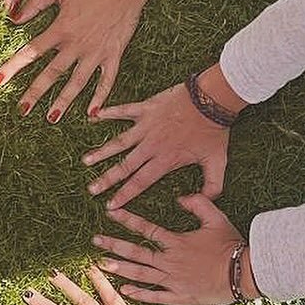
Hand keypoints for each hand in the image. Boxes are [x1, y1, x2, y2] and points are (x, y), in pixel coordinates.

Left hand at [0, 0, 147, 120]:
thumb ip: (35, 2)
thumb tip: (13, 19)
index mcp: (61, 29)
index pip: (31, 52)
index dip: (13, 67)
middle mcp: (77, 44)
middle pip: (52, 73)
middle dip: (35, 92)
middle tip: (22, 109)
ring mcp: (95, 52)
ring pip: (78, 82)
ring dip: (64, 101)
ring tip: (51, 117)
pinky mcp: (113, 55)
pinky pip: (107, 80)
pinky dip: (100, 97)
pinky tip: (92, 113)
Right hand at [84, 81, 230, 209]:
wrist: (214, 99)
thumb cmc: (215, 130)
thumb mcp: (218, 161)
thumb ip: (213, 185)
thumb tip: (201, 200)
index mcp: (165, 160)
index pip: (141, 182)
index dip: (125, 194)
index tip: (111, 205)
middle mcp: (151, 145)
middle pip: (124, 166)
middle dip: (106, 179)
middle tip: (92, 189)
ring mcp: (146, 126)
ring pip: (119, 142)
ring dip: (102, 152)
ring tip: (86, 160)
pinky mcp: (146, 108)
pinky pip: (123, 110)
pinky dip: (108, 113)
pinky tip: (93, 117)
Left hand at [93, 196, 255, 304]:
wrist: (245, 273)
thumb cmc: (232, 245)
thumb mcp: (217, 218)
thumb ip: (198, 203)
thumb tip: (180, 196)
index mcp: (177, 242)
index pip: (147, 228)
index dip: (128, 219)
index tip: (111, 212)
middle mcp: (170, 261)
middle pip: (136, 252)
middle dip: (114, 245)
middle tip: (95, 241)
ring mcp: (173, 280)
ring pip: (140, 274)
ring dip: (120, 269)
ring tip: (102, 264)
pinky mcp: (180, 296)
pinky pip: (155, 296)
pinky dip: (139, 294)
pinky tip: (124, 290)